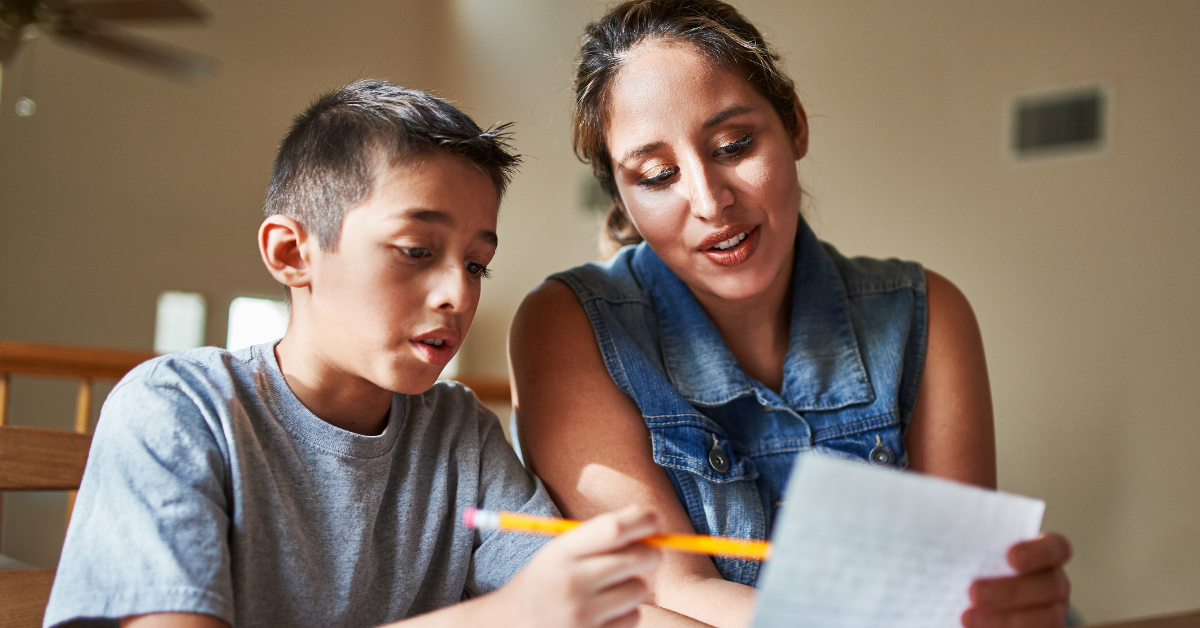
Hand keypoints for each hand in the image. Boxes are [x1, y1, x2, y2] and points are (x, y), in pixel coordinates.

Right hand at [495, 505, 663, 627]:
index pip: (613, 529)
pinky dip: (626, 614)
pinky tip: (604, 614)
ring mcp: (584, 615)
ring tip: (610, 591)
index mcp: (560, 553)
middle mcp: (572, 583)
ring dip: (634, 587)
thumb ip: (597, 538)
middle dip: (651, 552)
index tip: (656, 519)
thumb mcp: (557, 554)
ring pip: (639, 590)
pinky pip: (633, 619)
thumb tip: (652, 522)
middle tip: (647, 554)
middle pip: (638, 558)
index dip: (643, 520)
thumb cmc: (542, 586)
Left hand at [962, 533, 1071, 627]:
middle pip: (1050, 586)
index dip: (1038, 552)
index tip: (1011, 556)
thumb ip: (970, 544)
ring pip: (1047, 619)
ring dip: (1005, 620)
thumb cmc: (971, 567)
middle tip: (974, 592)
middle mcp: (1053, 585)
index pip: (1056, 548)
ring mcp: (1052, 613)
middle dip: (1011, 591)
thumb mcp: (972, 551)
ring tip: (967, 618)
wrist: (971, 599)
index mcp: (1043, 557)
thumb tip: (941, 530)